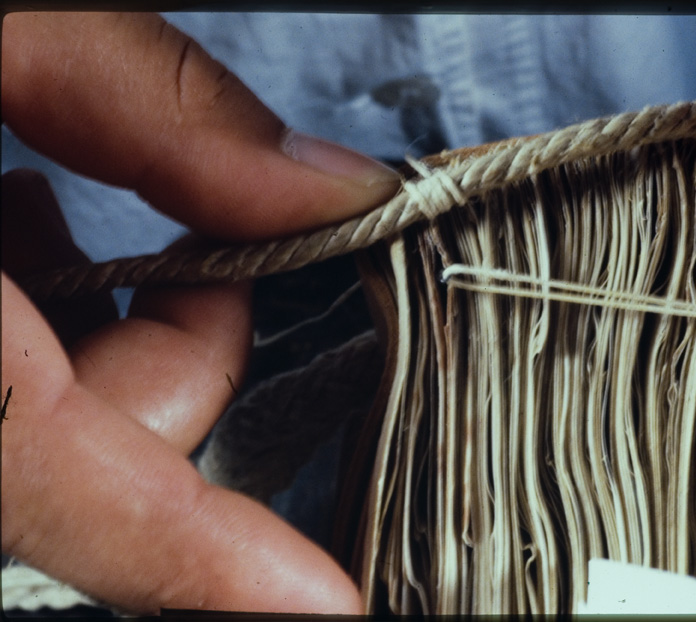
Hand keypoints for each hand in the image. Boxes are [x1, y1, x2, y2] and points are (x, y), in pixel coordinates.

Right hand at [1, 13, 397, 613]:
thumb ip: (146, 102)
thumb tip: (314, 188)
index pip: (59, 474)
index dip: (201, 561)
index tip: (315, 606)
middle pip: (63, 451)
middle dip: (170, 353)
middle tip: (204, 248)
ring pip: (21, 435)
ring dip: (83, 333)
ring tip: (47, 206)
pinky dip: (21, 330)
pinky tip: (1, 228)